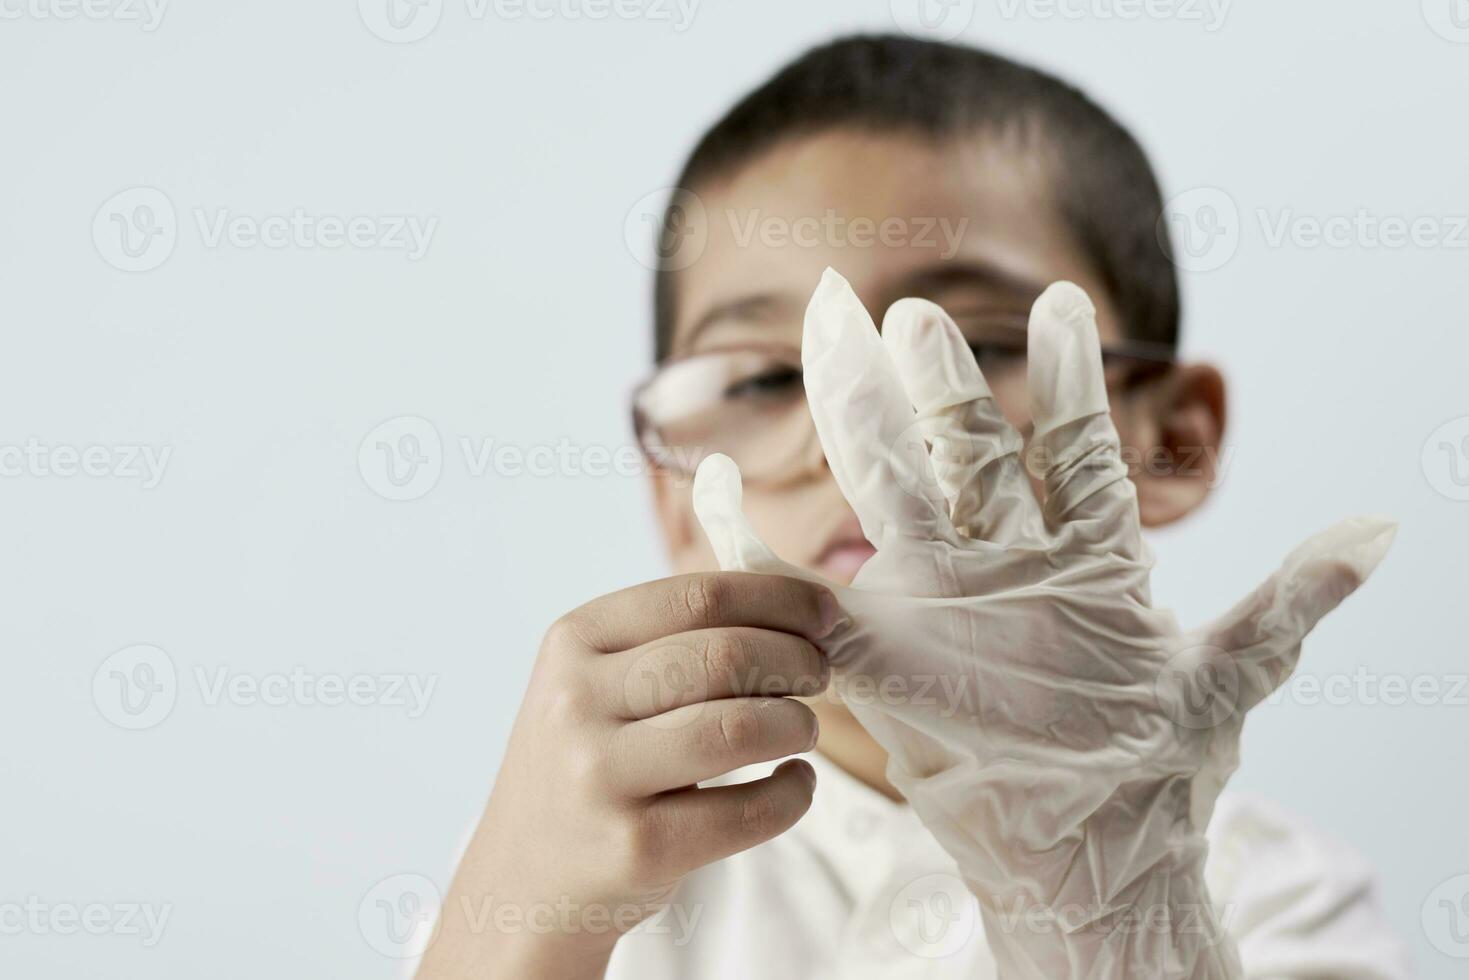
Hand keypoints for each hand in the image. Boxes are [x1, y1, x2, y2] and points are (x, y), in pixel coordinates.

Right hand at [418, 572, 836, 978]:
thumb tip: (802, 607)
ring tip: (802, 728)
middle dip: (796, 660)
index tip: (824, 612)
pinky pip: (747, 811)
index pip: (697, 597)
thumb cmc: (590, 761)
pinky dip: (793, 793)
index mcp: (574, 640)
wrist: (524, 878)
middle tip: (819, 673)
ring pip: (739, 728)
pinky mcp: (635, 849)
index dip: (779, 599)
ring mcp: (601, 777)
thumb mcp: (597, 681)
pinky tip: (793, 783)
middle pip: (725, 656)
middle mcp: (576, 702)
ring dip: (797, 723)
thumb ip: (675, 638)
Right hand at [691, 269, 1395, 979]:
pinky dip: (751, 542)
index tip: (1062, 300)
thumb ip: (1292, 600)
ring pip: (892, 489)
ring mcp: (938, 603)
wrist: (1091, 856)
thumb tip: (1386, 524)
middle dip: (938, 374)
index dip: (1065, 375)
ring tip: (843, 331)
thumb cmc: (1160, 769)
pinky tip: (711, 485)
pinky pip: (806, 592)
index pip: (1073, 445)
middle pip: (961, 447)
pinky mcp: (880, 659)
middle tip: (908, 302)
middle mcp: (1004, 566)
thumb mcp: (1229, 678)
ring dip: (865, 412)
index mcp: (1084, 558)